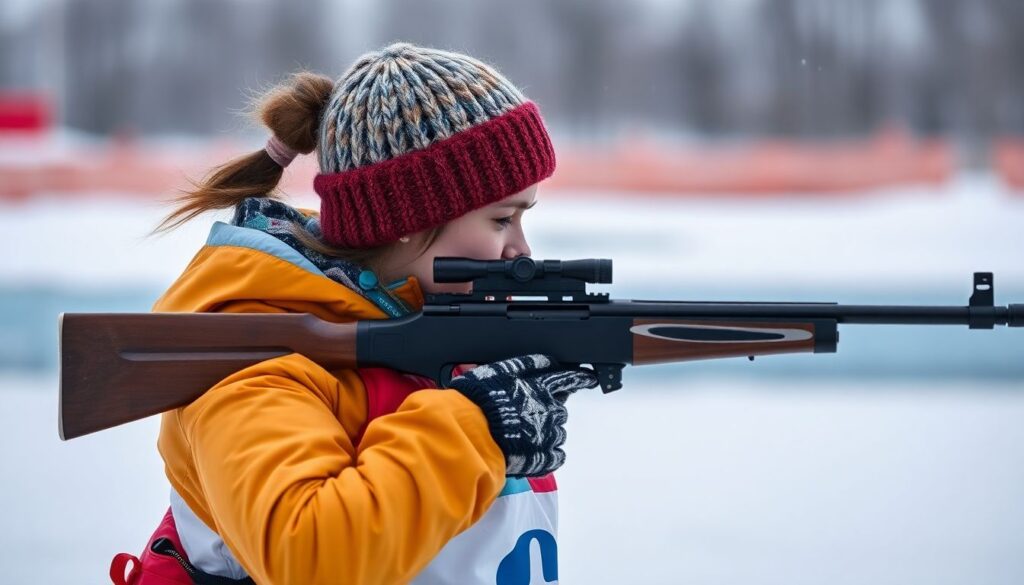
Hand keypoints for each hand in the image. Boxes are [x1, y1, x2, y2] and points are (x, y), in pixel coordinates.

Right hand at [448, 354, 597, 476]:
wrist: (469, 434)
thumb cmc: (479, 401)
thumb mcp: (499, 371)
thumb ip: (526, 365)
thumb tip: (546, 362)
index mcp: (540, 386)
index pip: (568, 378)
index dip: (580, 378)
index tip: (589, 379)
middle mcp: (550, 409)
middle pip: (560, 409)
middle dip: (548, 411)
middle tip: (527, 415)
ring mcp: (548, 435)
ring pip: (558, 432)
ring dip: (545, 432)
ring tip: (521, 434)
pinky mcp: (544, 458)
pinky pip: (556, 456)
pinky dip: (547, 454)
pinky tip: (531, 451)